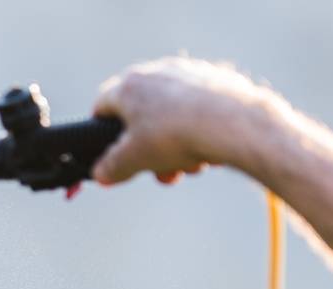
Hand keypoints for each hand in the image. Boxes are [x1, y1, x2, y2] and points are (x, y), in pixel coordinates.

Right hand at [90, 57, 278, 186]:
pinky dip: (198, 129)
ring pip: (171, 114)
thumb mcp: (133, 161)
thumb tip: (101, 174)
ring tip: (188, 166)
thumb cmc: (175, 136)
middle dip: (147, 149)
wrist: (232, 122)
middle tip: (158, 171)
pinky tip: (209, 149)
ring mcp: (189, 72)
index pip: (102, 105)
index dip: (101, 132)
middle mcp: (157, 70)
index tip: (110, 153)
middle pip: (141, 115)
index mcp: (129, 86)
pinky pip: (198, 108)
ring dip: (174, 144)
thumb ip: (111, 168)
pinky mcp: (217, 78)